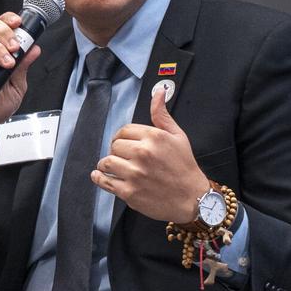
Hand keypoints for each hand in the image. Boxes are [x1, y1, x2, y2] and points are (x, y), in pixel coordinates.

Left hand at [91, 88, 209, 222]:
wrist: (192, 198)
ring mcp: (134, 174)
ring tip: (113, 167)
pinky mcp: (129, 192)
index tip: (125, 143)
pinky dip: (98, 177)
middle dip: (117, 151)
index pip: (124, 130)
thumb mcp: (177, 136)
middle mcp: (143, 154)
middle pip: (114, 145)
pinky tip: (100, 175)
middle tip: (124, 157)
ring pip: (106, 162)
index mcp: (154, 137)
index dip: (122, 137)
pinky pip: (104, 181)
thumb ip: (162, 115)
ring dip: (106, 164)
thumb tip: (158, 91)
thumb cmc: (185, 167)